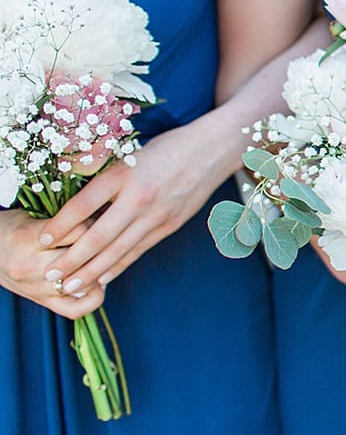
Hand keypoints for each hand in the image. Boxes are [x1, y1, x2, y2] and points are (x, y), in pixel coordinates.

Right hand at [0, 211, 103, 319]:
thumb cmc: (14, 229)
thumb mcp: (33, 216)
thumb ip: (64, 220)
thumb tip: (105, 217)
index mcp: (27, 238)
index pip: (79, 231)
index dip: (97, 222)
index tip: (102, 219)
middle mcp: (30, 266)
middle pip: (83, 258)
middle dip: (102, 247)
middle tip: (110, 238)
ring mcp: (36, 288)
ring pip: (84, 283)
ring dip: (100, 270)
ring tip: (105, 258)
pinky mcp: (42, 302)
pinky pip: (76, 309)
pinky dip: (93, 298)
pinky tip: (97, 283)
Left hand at [41, 121, 233, 293]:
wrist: (213, 150)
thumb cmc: (167, 147)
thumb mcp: (129, 154)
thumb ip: (104, 177)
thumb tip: (74, 205)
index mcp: (124, 174)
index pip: (83, 205)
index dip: (60, 226)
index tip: (43, 240)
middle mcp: (139, 197)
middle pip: (99, 236)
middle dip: (72, 259)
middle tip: (51, 275)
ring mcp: (158, 214)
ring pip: (119, 250)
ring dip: (92, 271)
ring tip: (71, 286)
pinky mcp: (171, 225)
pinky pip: (139, 250)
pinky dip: (119, 266)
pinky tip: (102, 278)